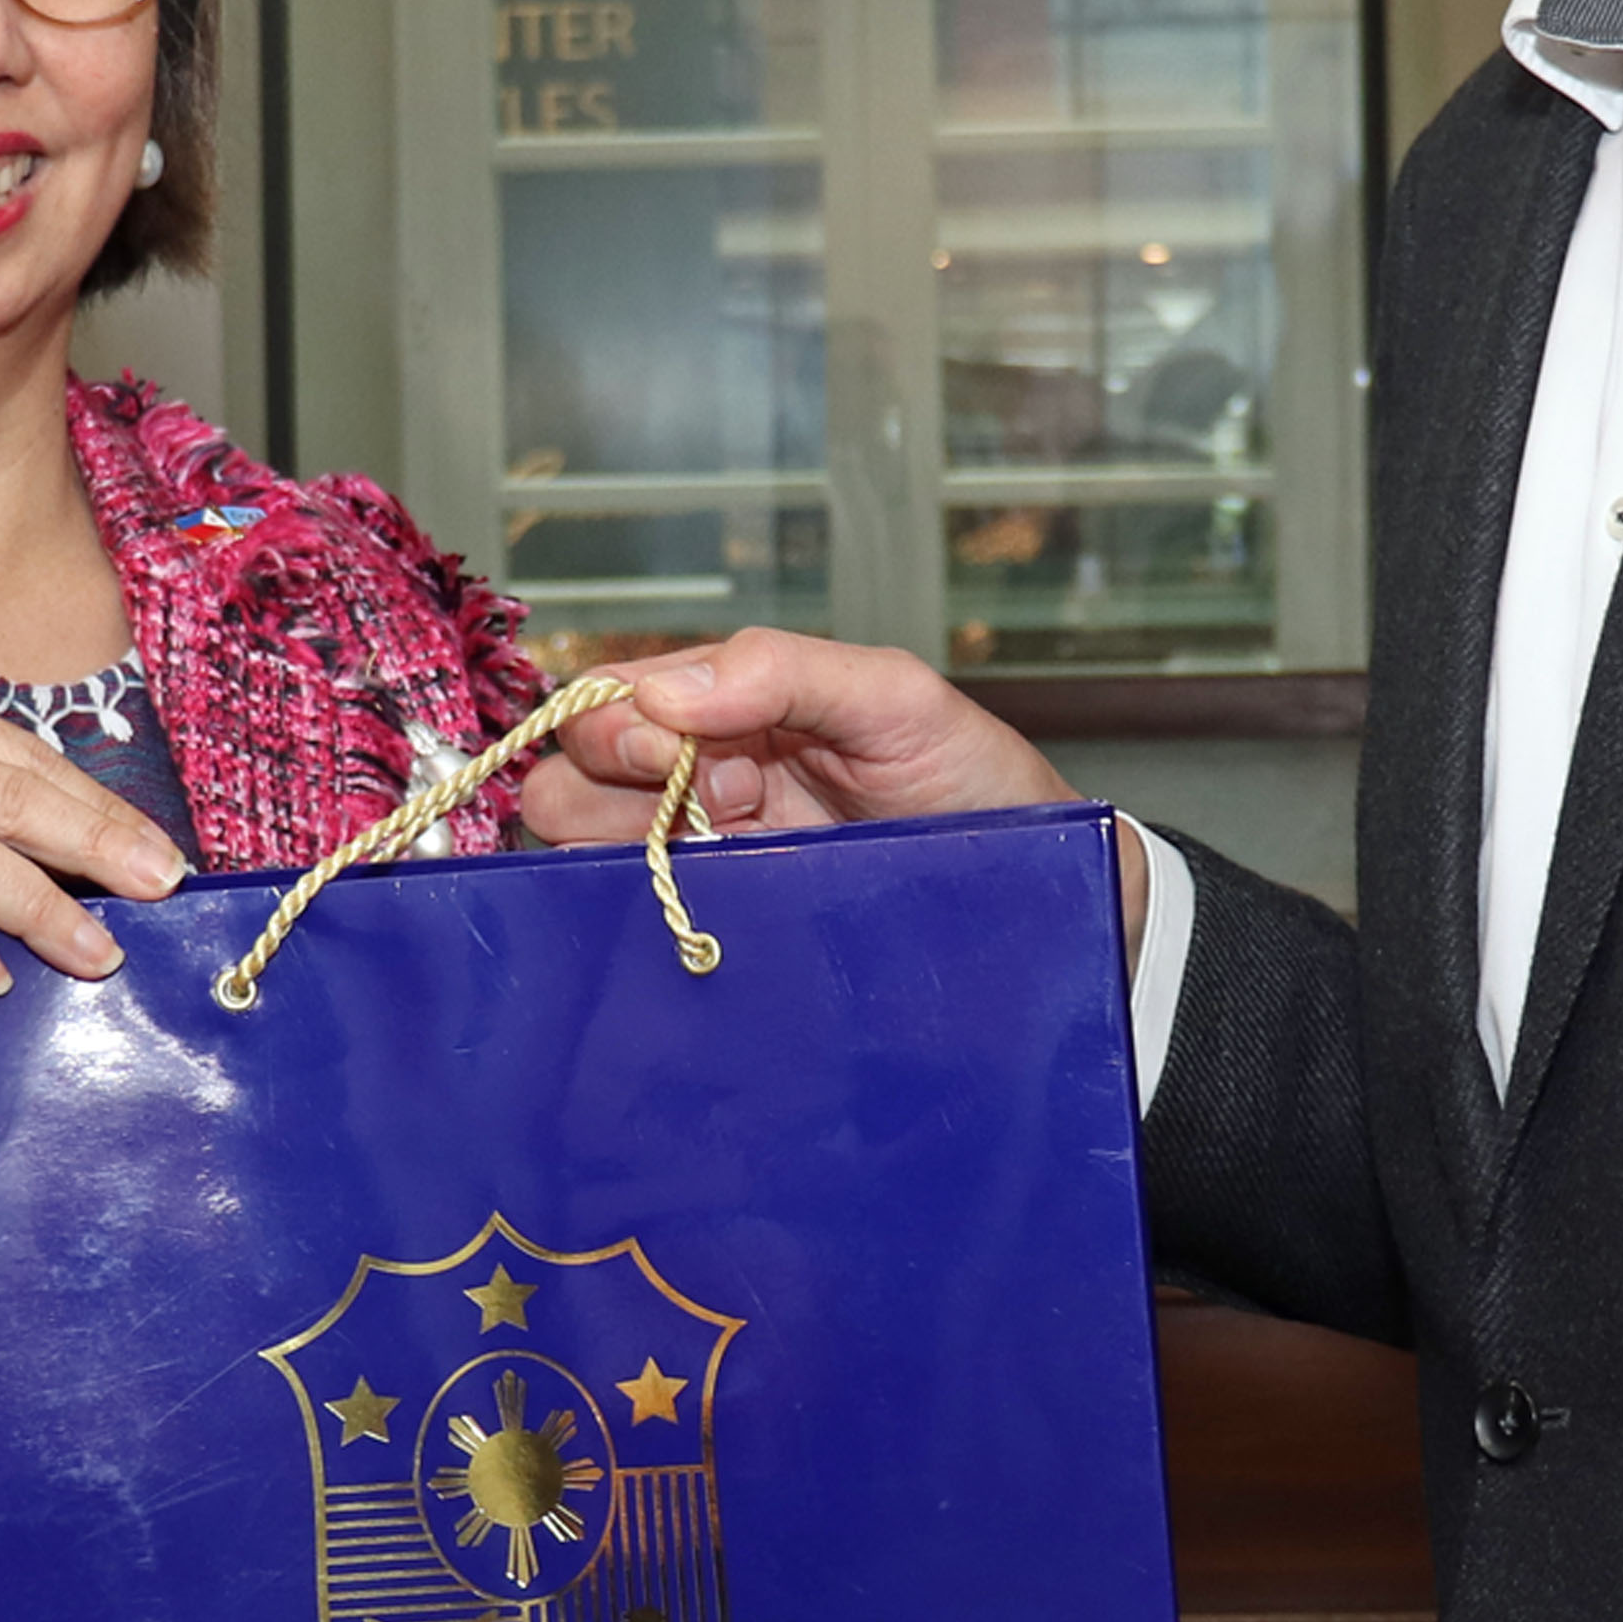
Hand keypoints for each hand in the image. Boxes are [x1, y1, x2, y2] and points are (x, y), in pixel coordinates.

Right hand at [511, 632, 1147, 955]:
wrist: (1049, 904)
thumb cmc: (980, 786)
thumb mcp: (899, 701)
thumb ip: (787, 671)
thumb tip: (663, 688)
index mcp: (733, 714)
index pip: (610, 705)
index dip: (615, 723)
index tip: (666, 748)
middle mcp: (703, 792)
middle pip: (573, 787)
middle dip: (606, 794)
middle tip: (708, 811)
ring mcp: (710, 875)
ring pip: (585, 868)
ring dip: (622, 865)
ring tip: (722, 866)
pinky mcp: (725, 951)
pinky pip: (639, 943)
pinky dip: (639, 933)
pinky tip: (706, 928)